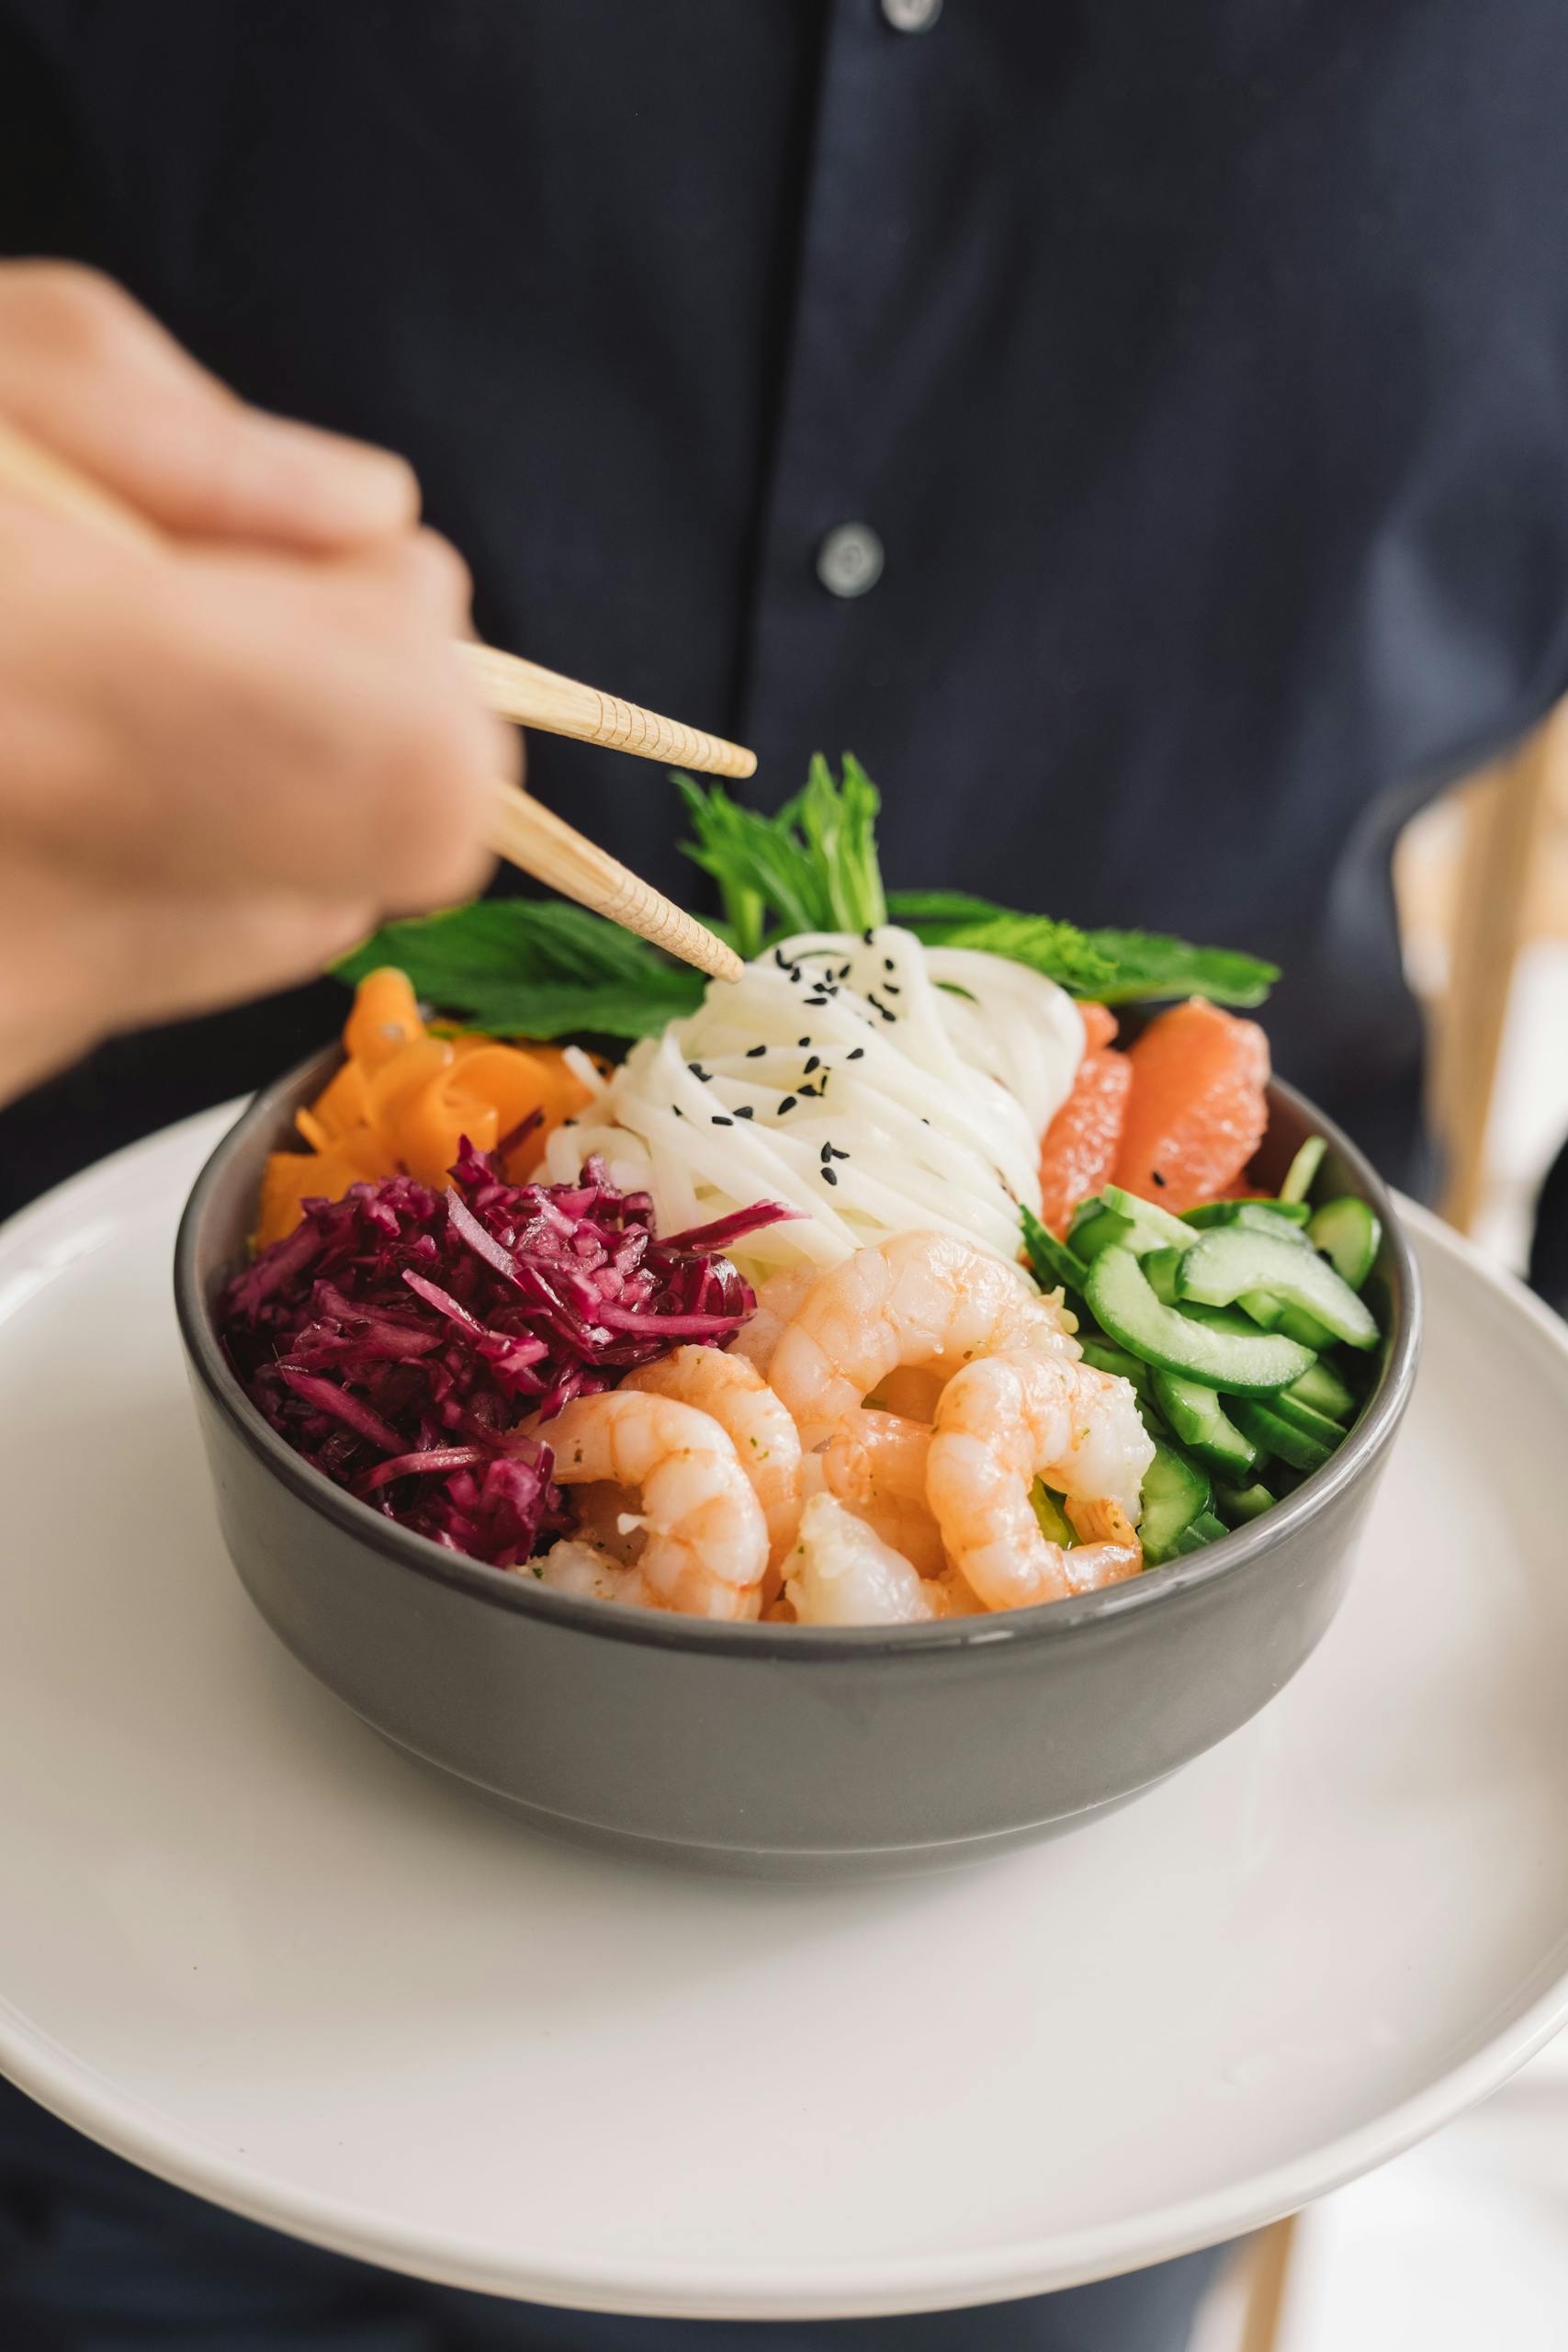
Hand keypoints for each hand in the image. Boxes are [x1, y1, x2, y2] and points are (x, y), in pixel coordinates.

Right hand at [0, 262, 511, 1104]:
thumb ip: (168, 430)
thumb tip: (358, 516)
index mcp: (43, 695)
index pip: (417, 774)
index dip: (415, 664)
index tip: (335, 580)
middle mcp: (37, 893)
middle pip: (381, 861)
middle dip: (348, 721)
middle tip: (205, 619)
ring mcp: (10, 1002)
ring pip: (284, 923)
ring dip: (255, 798)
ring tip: (96, 693)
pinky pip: (161, 964)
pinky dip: (147, 869)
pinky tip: (31, 781)